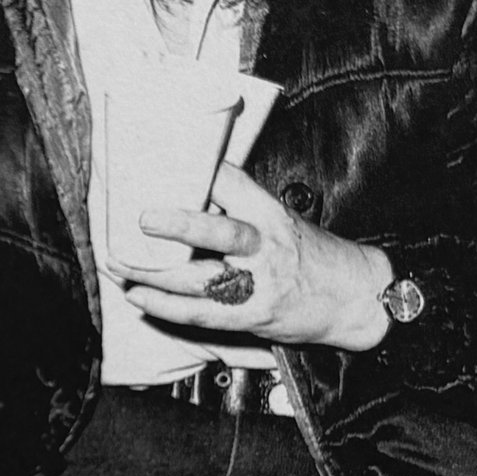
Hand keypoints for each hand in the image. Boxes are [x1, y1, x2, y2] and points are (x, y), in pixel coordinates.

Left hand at [116, 162, 394, 350]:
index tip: (162, 160)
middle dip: (178, 225)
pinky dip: (166, 307)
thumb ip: (241, 206)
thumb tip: (189, 188)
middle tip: (142, 218)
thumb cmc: (313, 254)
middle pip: (219, 232)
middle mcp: (264, 245)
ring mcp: (258, 283)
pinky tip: (139, 297)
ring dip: (153, 273)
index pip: (232, 182)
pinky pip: (202, 313)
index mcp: (269, 213)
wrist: (357, 298)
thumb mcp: (282, 219)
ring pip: (200, 277)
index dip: (199, 171)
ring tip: (119, 264)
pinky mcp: (252, 315)